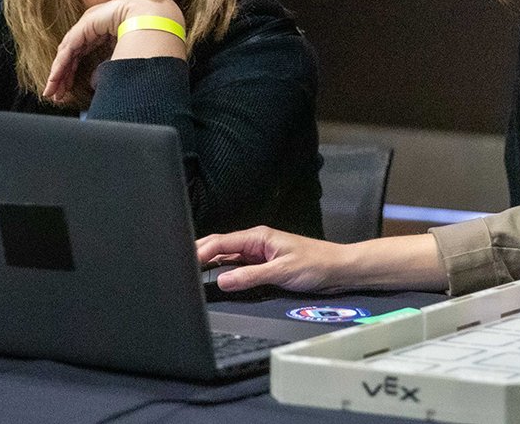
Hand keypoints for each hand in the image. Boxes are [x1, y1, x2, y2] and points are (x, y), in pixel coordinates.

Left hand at [44, 0, 184, 102]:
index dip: (72, 73)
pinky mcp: (86, 25)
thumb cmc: (150, 34)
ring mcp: (88, 25)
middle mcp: (93, 28)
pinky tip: (57, 77)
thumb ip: (108, 67)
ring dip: (59, 72)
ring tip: (52, 90)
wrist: (156, 19)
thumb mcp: (125, 55)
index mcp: (104, 33)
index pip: (82, 55)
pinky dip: (62, 64)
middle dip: (63, 76)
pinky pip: (70, 47)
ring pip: (67, 52)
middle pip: (72, 54)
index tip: (66, 91)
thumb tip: (93, 81)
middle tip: (55, 94)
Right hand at [195, 226, 341, 292]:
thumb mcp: (281, 271)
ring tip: (192, 274)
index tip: (185, 262)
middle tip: (181, 267)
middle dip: (200, 254)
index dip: (201, 251)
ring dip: (211, 265)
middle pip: (221, 247)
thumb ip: (251, 277)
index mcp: (259, 237)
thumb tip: (223, 281)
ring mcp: (259, 255)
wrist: (338, 269)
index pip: (222, 241)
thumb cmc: (317, 263)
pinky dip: (225, 273)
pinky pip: (239, 268)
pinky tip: (216, 280)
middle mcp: (256, 243)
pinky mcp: (264, 266)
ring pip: (228, 258)